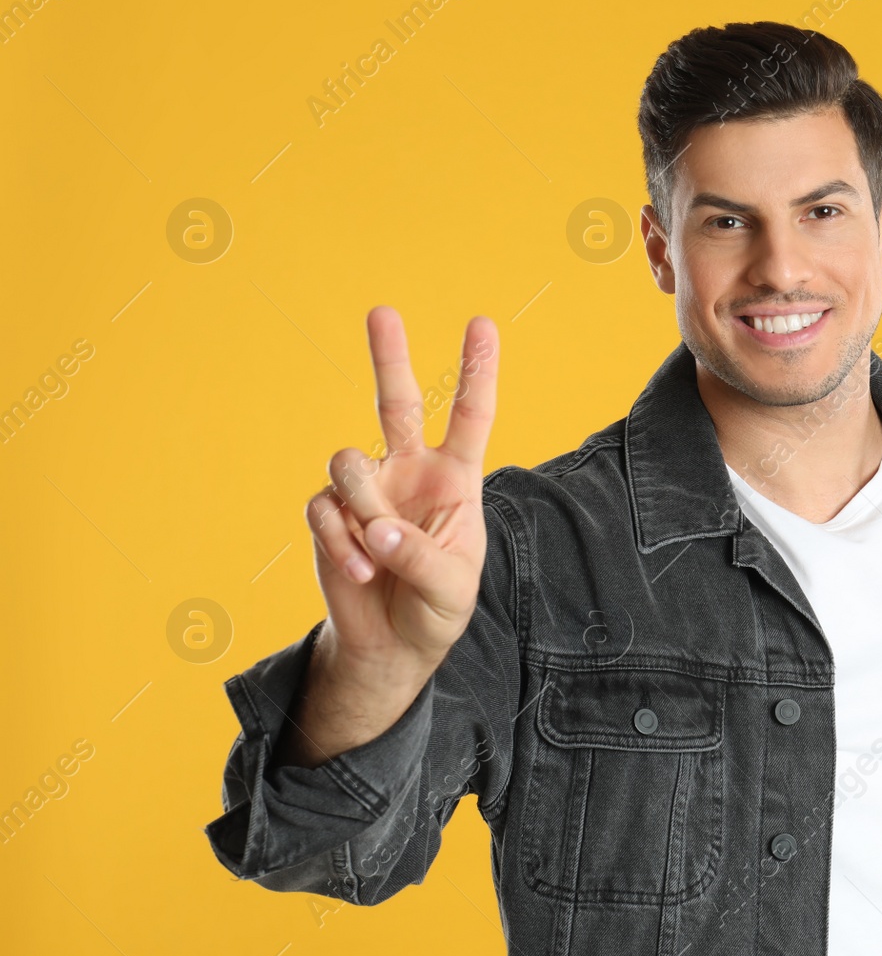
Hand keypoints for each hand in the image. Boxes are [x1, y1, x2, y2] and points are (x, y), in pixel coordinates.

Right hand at [305, 306, 499, 681]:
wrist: (393, 645)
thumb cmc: (435, 607)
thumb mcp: (450, 587)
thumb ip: (420, 556)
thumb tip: (379, 528)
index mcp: (455, 478)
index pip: (470, 415)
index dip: (476, 370)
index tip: (482, 324)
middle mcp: (409, 471)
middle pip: (395, 402)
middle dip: (388, 356)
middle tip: (382, 311)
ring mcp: (367, 489)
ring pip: (350, 460)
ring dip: (364, 508)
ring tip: (379, 554)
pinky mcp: (329, 514)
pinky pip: (325, 508)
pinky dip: (342, 541)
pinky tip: (361, 569)